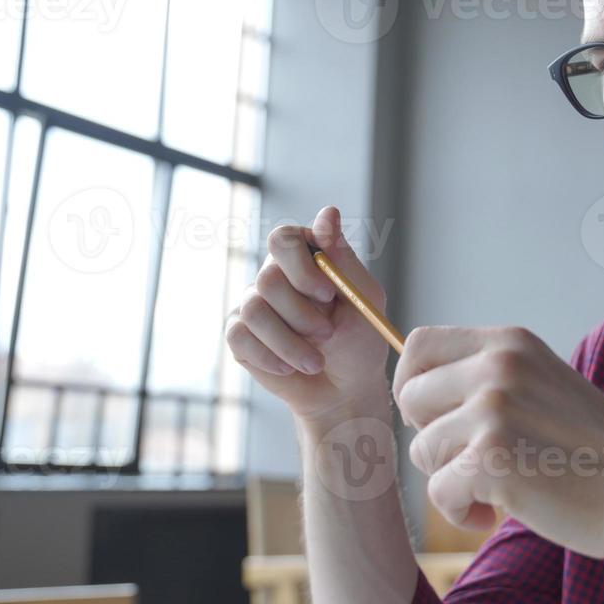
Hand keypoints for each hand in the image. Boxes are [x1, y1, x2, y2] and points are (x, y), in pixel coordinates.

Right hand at [225, 206, 390, 431]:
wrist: (343, 391)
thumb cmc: (359, 341)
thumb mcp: (363, 298)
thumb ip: (342, 258)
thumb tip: (328, 213)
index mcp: (306, 257)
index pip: (284, 239)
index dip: (302, 266)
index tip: (328, 292)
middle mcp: (276, 274)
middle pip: (269, 277)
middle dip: (302, 313)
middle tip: (327, 333)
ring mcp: (254, 303)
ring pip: (254, 310)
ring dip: (290, 342)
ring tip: (316, 361)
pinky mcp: (240, 334)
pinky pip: (240, 336)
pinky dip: (270, 356)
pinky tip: (290, 368)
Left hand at [394, 325, 603, 561]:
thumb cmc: (594, 452)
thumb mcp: (541, 385)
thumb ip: (487, 379)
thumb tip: (413, 393)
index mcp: (509, 344)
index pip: (419, 345)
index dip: (414, 385)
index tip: (435, 418)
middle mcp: (497, 367)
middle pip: (409, 397)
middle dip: (432, 438)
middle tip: (474, 462)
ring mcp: (493, 411)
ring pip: (422, 450)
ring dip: (450, 479)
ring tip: (496, 489)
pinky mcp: (490, 460)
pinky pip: (437, 492)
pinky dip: (460, 513)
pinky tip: (494, 514)